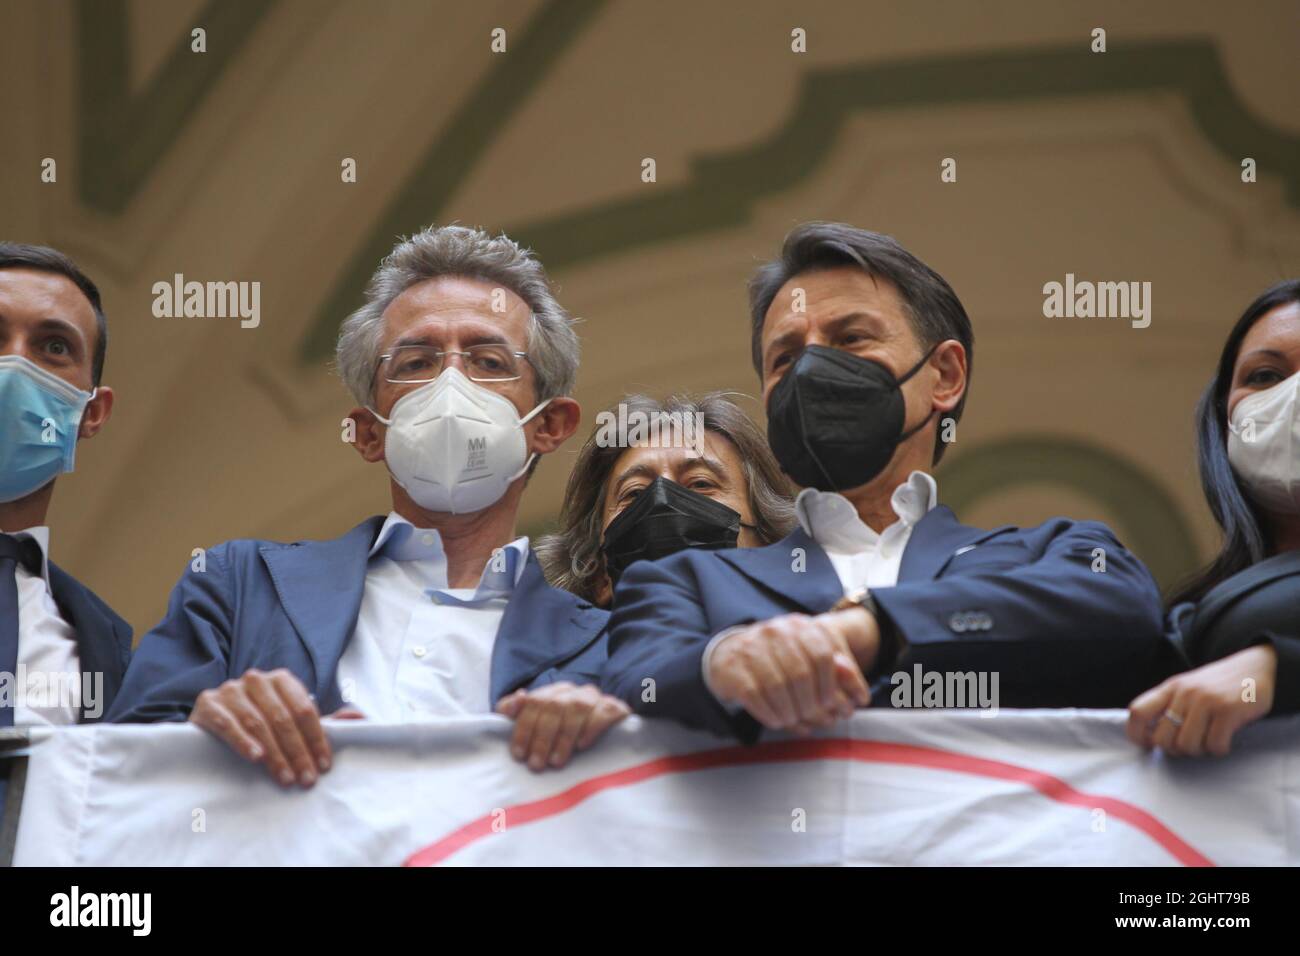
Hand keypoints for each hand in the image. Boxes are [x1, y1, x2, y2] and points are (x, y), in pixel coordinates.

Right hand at [189, 668, 332, 787]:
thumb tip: (357, 717)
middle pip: (284, 718)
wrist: (211, 718)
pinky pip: (229, 724)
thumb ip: (322, 720)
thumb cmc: (258, 720)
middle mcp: (257, 680)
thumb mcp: (290, 717)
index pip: (305, 710)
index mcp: (281, 679)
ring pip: (259, 724)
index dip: (317, 739)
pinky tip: (256, 758)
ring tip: (285, 777)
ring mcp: (231, 690)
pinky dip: (243, 741)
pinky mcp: (208, 703)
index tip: (324, 765)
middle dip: (298, 752)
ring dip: (275, 754)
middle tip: (306, 778)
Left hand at [495, 682, 630, 770]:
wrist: (603, 731)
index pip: (534, 701)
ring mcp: (594, 698)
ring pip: (577, 708)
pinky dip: (591, 728)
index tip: (519, 754)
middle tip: (536, 764)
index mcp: (551, 692)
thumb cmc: (560, 733)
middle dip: (542, 737)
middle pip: (554, 706)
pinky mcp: (615, 708)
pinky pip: (604, 712)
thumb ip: (515, 711)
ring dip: (564, 736)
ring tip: (556, 762)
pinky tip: (582, 745)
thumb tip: (515, 700)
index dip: (524, 728)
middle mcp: (572, 691)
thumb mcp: (534, 723)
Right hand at [706, 609, 874, 732]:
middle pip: (801, 674)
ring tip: (794, 720)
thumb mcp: (808, 655)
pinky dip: (771, 714)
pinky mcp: (733, 669)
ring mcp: (751, 648)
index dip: (831, 685)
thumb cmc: (777, 660)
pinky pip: (757, 697)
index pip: (822, 655)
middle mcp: (774, 632)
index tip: (832, 705)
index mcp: (798, 626)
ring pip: (779, 687)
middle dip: (811, 704)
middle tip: (814, 719)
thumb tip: (861, 697)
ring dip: (791, 712)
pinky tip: (776, 720)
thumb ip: (837, 670)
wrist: (726, 655)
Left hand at [1127, 645, 1276, 756]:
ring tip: (1207, 741)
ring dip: (1198, 751)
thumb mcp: (1186, 688)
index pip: (1137, 712)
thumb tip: (1149, 737)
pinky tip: (1224, 740)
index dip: (1136, 735)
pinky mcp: (1228, 710)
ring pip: (1187, 745)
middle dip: (1174, 750)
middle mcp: (1184, 693)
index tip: (1147, 746)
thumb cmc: (1217, 685)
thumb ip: (1168, 706)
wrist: (1255, 666)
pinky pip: (1214, 746)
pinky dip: (1219, 750)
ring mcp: (1206, 701)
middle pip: (1162, 738)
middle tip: (1189, 745)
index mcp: (1169, 687)